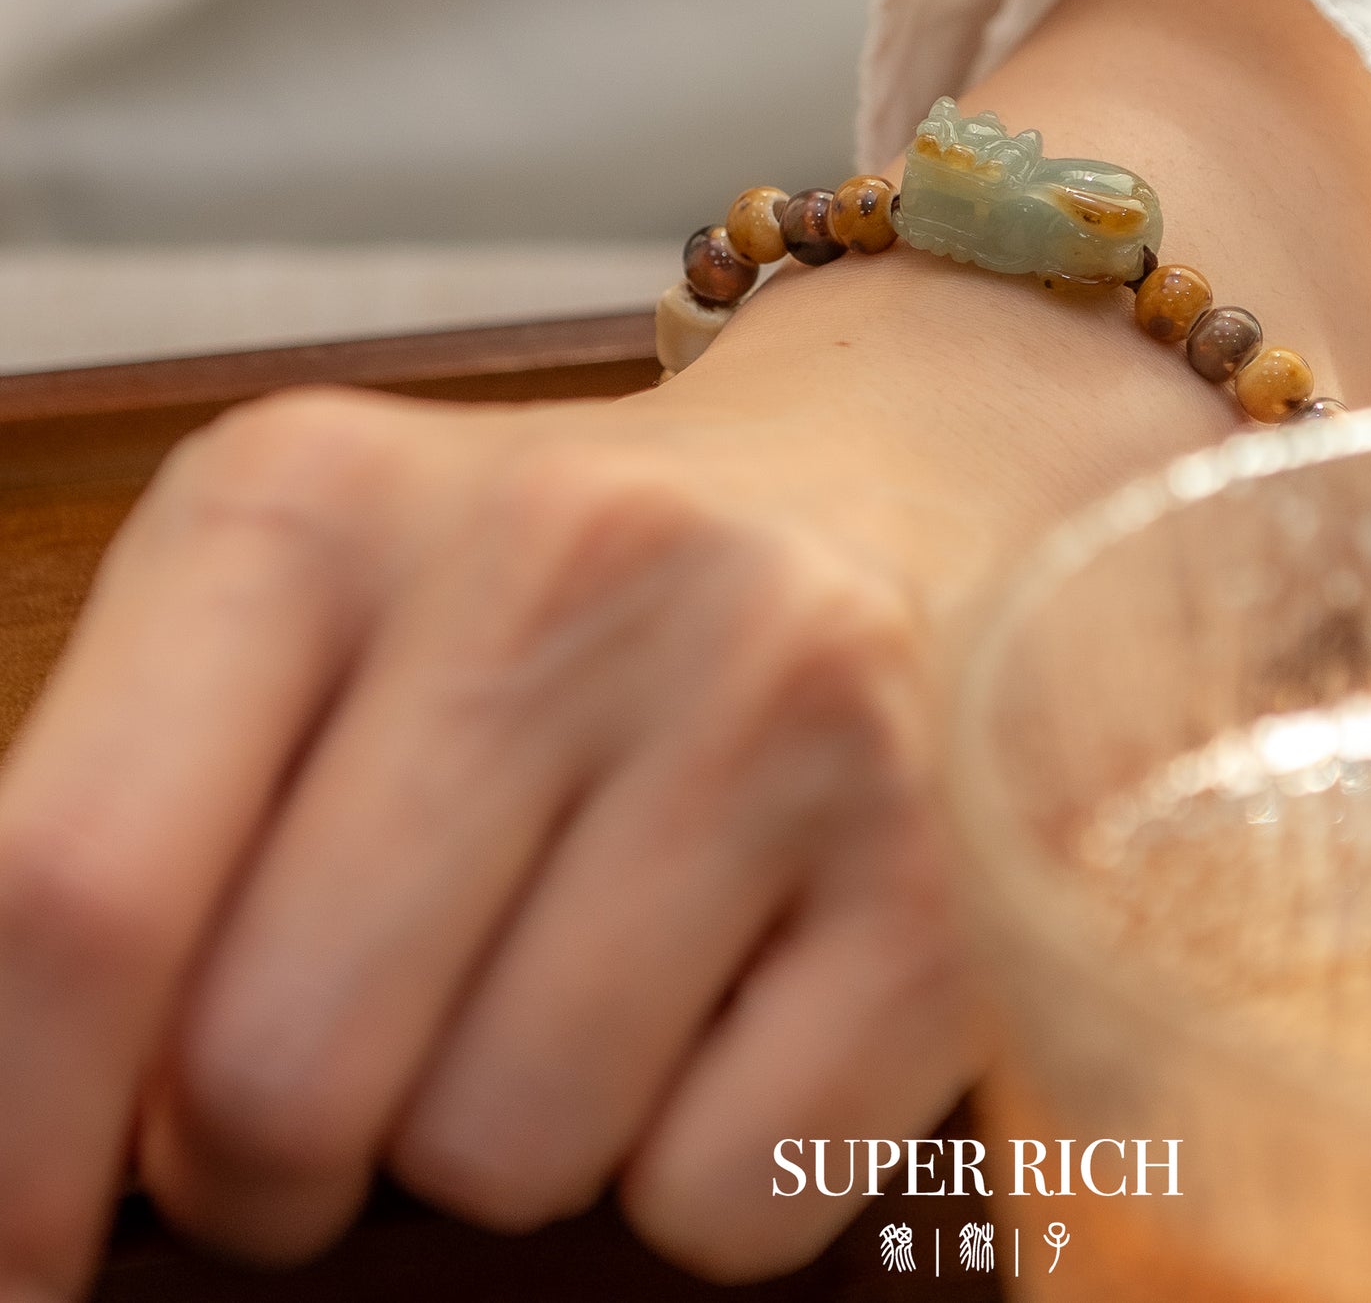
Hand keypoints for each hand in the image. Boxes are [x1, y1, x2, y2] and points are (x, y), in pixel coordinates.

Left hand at [0, 357, 994, 1294]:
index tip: (24, 1266)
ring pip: (504, 1157)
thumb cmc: (553, 596)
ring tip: (581, 972)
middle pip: (276, 1075)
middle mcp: (566, 561)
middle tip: (368, 1056)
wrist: (877, 484)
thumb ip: (145, 842)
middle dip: (281, 1156)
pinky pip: (719, 1203)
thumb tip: (36, 1190)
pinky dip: (697, 1169)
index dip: (3, 1154)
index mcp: (320, 498)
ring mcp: (778, 704)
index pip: (67, 891)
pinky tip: (734, 998)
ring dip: (504, 1136)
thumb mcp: (305, 618)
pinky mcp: (940, 863)